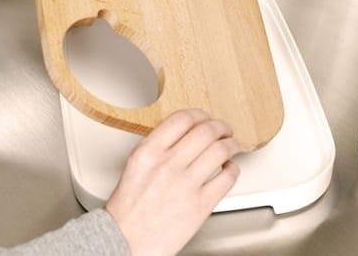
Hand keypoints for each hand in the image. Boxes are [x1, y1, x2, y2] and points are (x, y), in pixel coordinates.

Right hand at [105, 109, 240, 255]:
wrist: (124, 242)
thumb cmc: (128, 210)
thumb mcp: (136, 166)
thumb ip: (159, 147)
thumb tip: (185, 134)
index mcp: (148, 152)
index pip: (183, 118)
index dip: (201, 115)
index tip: (206, 118)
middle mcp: (167, 165)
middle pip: (206, 130)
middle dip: (221, 127)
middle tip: (225, 130)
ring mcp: (186, 185)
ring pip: (221, 150)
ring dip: (232, 145)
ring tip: (232, 146)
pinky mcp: (201, 205)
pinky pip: (227, 178)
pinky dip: (233, 169)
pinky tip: (229, 169)